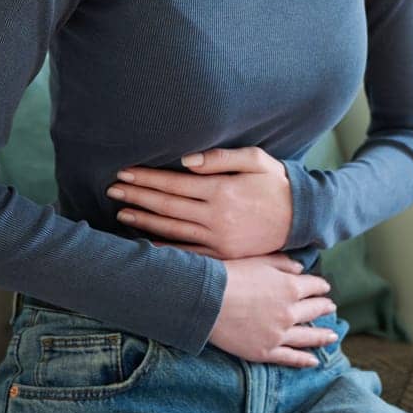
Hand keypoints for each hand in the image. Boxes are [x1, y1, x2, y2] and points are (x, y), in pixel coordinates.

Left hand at [107, 146, 292, 259]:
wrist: (300, 218)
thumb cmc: (276, 183)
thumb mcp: (256, 160)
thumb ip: (221, 158)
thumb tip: (186, 161)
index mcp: (222, 190)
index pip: (174, 183)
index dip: (147, 178)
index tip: (124, 172)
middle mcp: (216, 216)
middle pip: (167, 206)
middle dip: (137, 196)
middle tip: (112, 189)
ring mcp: (218, 239)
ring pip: (172, 229)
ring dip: (144, 220)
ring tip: (122, 212)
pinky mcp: (223, 254)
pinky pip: (187, 252)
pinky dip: (164, 247)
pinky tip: (146, 242)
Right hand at [209, 253, 337, 366]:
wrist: (207, 301)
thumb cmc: (231, 275)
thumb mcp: (261, 261)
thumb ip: (284, 264)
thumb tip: (301, 268)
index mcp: (290, 287)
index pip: (313, 286)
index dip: (320, 286)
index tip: (324, 288)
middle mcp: (289, 312)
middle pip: (314, 310)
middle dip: (324, 307)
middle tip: (331, 308)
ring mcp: (279, 334)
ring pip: (307, 336)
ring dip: (322, 336)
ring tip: (333, 337)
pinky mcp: (265, 351)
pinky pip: (290, 357)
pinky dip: (304, 360)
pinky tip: (314, 361)